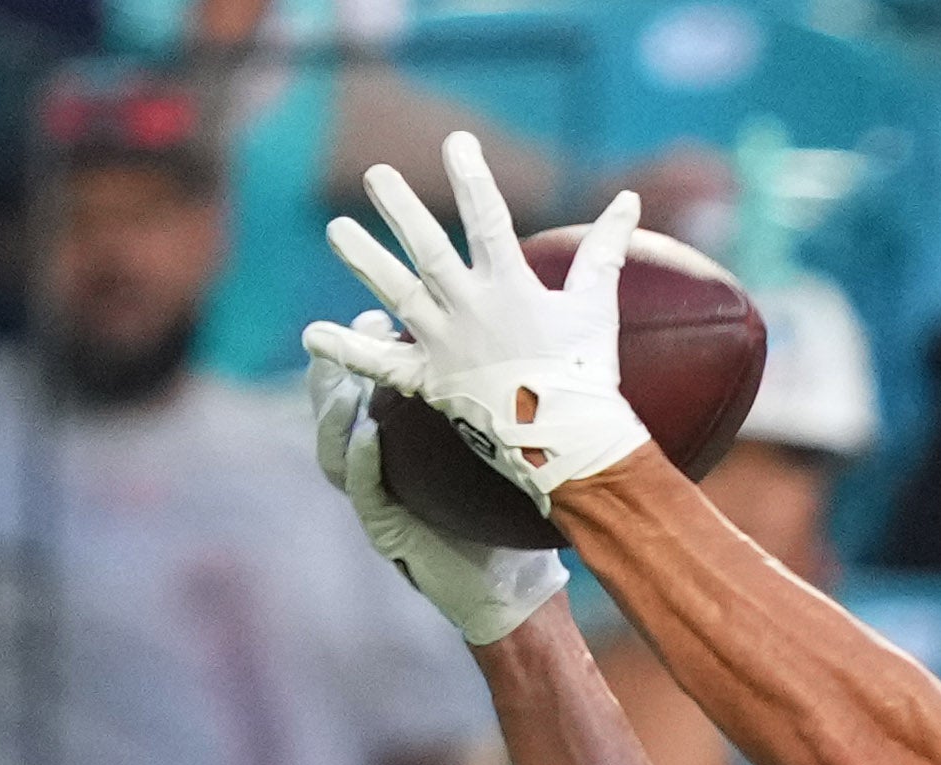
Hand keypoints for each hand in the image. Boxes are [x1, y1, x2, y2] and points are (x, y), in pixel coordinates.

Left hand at [309, 133, 648, 515]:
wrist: (570, 445)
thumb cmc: (586, 374)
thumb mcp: (596, 306)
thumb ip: (605, 250)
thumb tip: (629, 201)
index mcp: (511, 288)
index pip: (488, 219)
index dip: (472, 177)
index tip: (457, 142)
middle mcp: (471, 309)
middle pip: (428, 249)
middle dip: (401, 208)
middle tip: (376, 174)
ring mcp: (446, 344)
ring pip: (397, 292)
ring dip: (364, 258)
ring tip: (335, 228)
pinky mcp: (430, 380)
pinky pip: (380, 365)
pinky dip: (346, 351)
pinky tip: (312, 334)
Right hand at [313, 360, 564, 647]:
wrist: (518, 592)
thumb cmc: (513, 519)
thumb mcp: (502, 454)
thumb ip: (494, 410)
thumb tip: (527, 347)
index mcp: (400, 447)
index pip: (367, 388)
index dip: (362, 351)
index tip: (375, 317)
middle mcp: (379, 471)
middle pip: (334, 411)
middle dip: (331, 370)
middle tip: (347, 337)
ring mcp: (377, 504)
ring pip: (331, 450)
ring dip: (332, 412)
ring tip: (342, 381)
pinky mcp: (386, 535)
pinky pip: (364, 492)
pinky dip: (360, 461)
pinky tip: (367, 434)